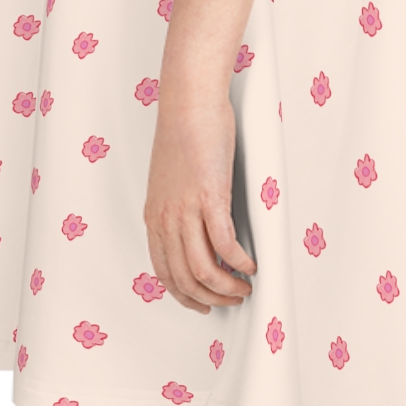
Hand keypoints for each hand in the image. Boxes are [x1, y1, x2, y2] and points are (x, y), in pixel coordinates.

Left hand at [144, 89, 257, 313]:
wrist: (188, 102)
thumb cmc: (183, 133)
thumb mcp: (170, 180)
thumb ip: (178, 209)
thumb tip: (197, 233)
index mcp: (154, 216)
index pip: (164, 272)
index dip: (185, 295)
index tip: (202, 302)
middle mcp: (166, 218)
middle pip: (184, 278)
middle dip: (210, 298)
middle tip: (231, 299)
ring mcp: (186, 209)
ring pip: (204, 269)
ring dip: (227, 287)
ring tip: (244, 286)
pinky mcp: (210, 197)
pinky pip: (225, 244)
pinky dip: (239, 261)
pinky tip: (251, 263)